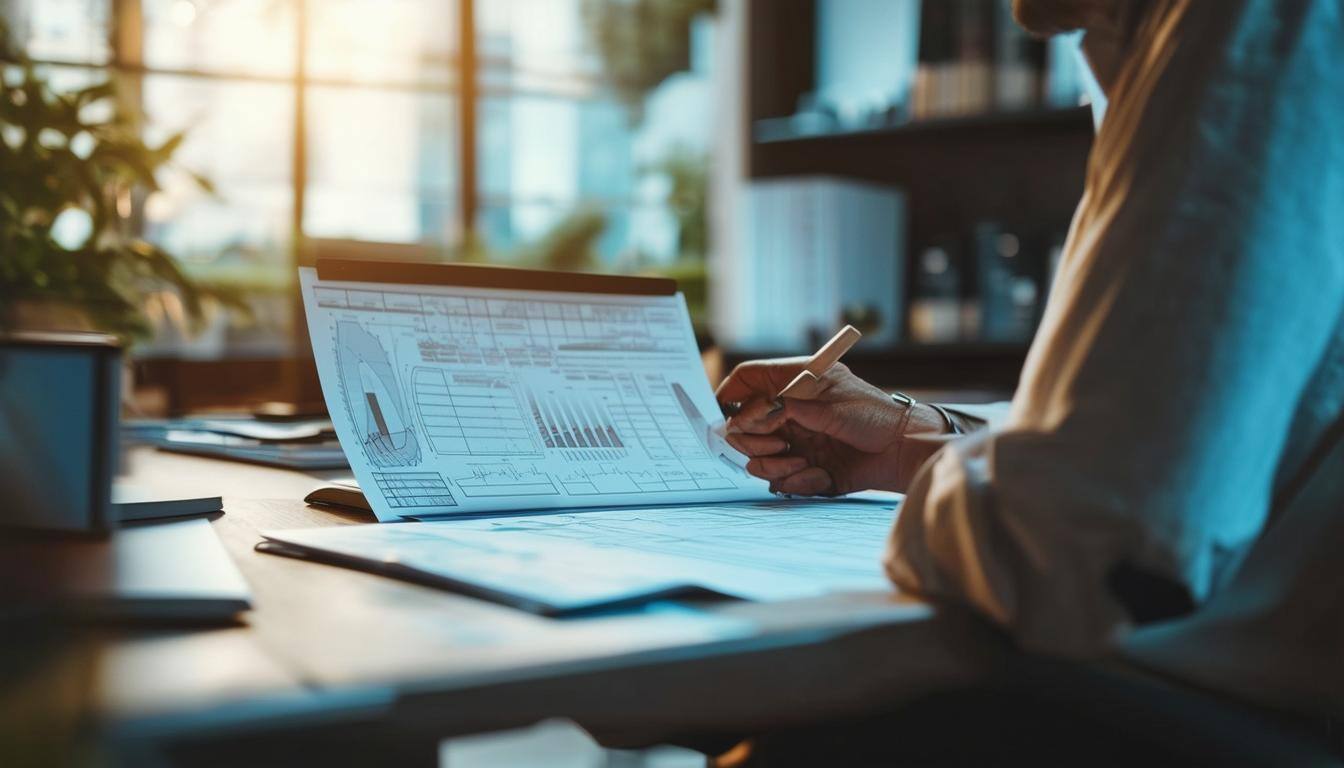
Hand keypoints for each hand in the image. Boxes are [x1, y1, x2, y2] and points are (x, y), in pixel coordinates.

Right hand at [715, 358, 948, 494]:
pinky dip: (796, 481)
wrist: (901, 450)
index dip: (729, 394)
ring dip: (776, 466)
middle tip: (779, 445)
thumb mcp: (825, 401)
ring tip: (803, 464)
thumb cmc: (873, 415)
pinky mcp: (801, 468)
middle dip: (754, 441)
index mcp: (792, 384)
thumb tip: (741, 417)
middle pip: (741, 426)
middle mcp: (787, 412)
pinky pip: (779, 481)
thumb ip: (780, 407)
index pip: (747, 379)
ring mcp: (793, 440)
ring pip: (756, 459)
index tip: (723, 414)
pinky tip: (820, 474)